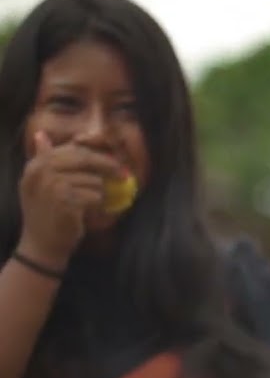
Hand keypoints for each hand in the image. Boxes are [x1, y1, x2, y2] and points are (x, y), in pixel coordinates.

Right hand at [16, 131, 121, 266]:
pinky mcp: (66, 201)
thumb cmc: (46, 212)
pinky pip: (95, 196)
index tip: (113, 159)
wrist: (42, 243)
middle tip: (124, 174)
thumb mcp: (39, 182)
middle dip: (108, 165)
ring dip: (100, 192)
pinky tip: (90, 211)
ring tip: (90, 203)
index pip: (72, 149)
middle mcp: (42, 171)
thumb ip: (44, 159)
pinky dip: (98, 204)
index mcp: (36, 163)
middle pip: (85, 158)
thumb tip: (41, 134)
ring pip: (94, 180)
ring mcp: (53, 185)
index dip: (96, 153)